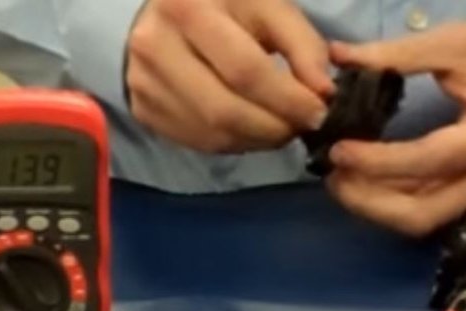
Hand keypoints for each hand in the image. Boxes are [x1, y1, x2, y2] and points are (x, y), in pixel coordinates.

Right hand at [126, 0, 332, 153]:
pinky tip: (253, 130)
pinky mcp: (143, 109)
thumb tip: (322, 92)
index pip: (245, 70)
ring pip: (211, 133)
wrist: (158, 11)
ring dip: (257, 140)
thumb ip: (301, 43)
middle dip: (274, 127)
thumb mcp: (264, 5)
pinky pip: (197, 142)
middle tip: (302, 127)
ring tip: (282, 129)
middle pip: (224, 110)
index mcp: (188, 8)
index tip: (319, 112)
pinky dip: (235, 143)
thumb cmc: (221, 3)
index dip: (287, 99)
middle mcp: (155, 47)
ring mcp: (144, 83)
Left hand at [326, 19, 465, 235]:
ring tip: (339, 178)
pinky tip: (362, 181)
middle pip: (424, 213)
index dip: (380, 162)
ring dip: (374, 207)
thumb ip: (397, 55)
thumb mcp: (456, 43)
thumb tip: (338, 56)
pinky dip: (388, 202)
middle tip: (334, 175)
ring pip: (421, 220)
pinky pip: (425, 210)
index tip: (340, 150)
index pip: (430, 161)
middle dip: (371, 201)